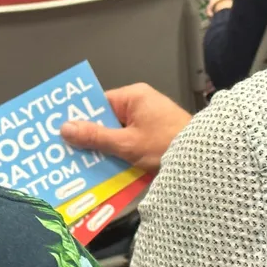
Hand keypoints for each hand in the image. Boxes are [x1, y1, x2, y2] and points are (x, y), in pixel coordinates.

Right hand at [59, 84, 191, 172]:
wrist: (204, 161)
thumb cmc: (167, 146)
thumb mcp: (127, 144)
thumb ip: (95, 137)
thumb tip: (65, 128)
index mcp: (134, 97)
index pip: (99, 103)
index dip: (81, 118)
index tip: (62, 132)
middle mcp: (141, 104)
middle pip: (107, 121)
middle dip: (91, 138)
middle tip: (68, 153)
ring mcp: (150, 121)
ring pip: (118, 135)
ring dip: (105, 150)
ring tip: (83, 165)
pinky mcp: (155, 137)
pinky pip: (130, 143)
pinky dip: (120, 155)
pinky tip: (106, 170)